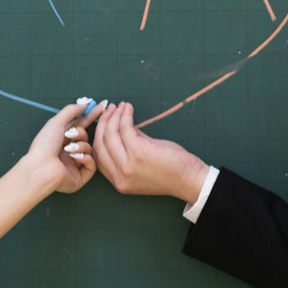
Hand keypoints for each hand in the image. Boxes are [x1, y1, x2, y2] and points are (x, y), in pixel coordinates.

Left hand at [20, 99, 98, 195]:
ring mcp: (75, 164)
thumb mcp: (56, 122)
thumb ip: (72, 110)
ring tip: (68, 149)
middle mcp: (68, 151)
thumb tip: (85, 103)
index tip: (102, 107)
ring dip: (81, 146)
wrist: (42, 167)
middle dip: (80, 133)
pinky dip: (85, 158)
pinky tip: (75, 157)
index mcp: (61, 139)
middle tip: (71, 135)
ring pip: (89, 149)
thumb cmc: (45, 145)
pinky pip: (92, 164)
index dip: (91, 116)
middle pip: (85, 136)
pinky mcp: (81, 176)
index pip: (80, 125)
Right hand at [92, 102, 208, 202]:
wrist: (189, 179)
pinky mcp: (138, 152)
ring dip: (113, 116)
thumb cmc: (171, 171)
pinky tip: (128, 109)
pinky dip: (125, 116)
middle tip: (109, 109)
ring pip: (110, 135)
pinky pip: (125, 128)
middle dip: (103, 123)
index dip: (98, 136)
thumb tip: (122, 126)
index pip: (99, 157)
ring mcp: (128, 165)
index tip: (103, 122)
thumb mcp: (144, 163)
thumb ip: (130, 147)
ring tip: (120, 106)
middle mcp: (120, 175)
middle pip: (100, 144)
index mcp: (119, 181)